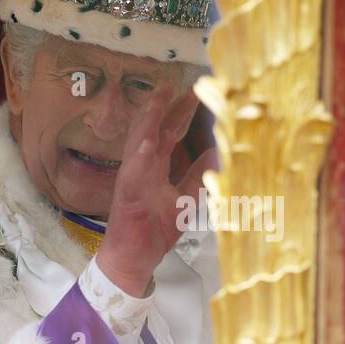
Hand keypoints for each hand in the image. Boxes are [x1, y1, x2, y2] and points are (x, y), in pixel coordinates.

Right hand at [96, 93, 216, 297]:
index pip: (168, 134)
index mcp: (154, 168)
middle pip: (154, 130)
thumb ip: (197, 177)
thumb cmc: (152, 232)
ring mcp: (132, 178)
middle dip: (165, 107)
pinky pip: (133, 171)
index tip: (194, 92)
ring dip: (148, 119)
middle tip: (177, 82)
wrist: (133, 260)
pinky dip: (140, 155)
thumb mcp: (184, 200)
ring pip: (139, 142)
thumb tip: (218, 155)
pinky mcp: (126, 194)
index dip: (180, 114)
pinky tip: (148, 140)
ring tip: (159, 96)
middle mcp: (141, 168)